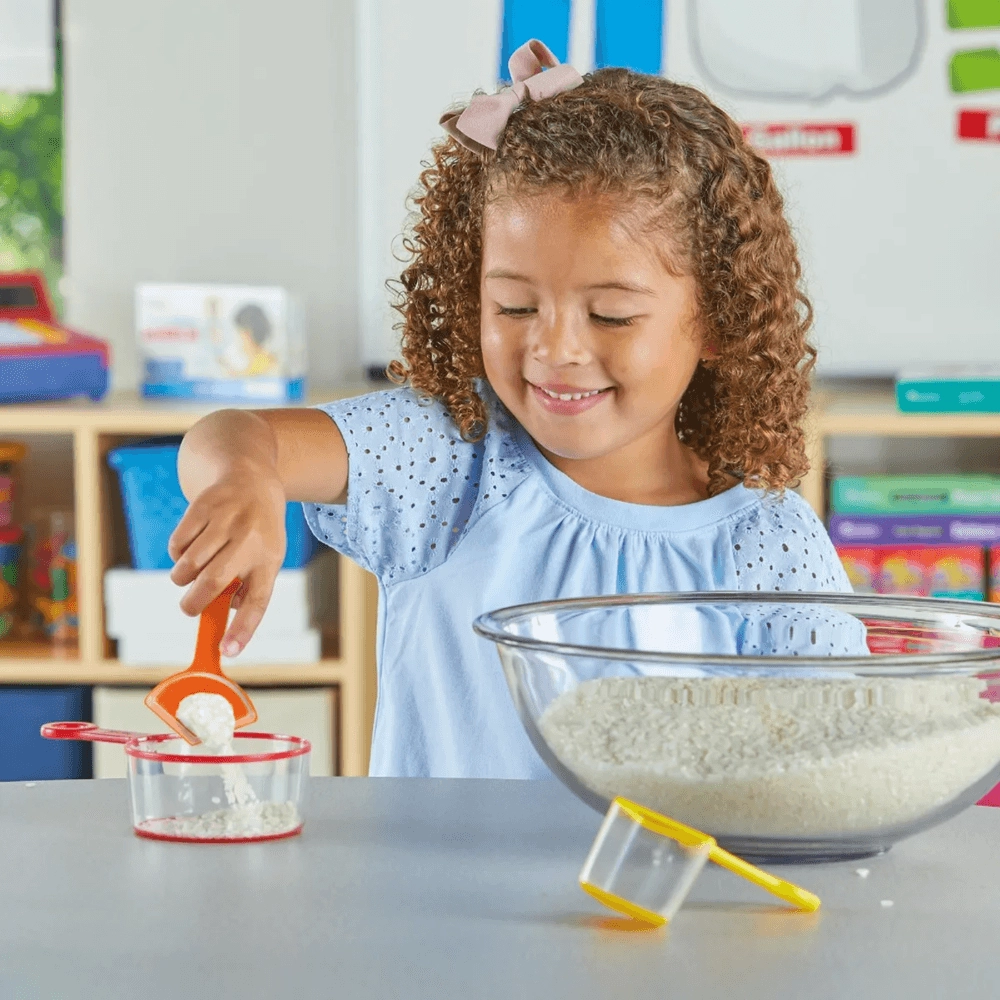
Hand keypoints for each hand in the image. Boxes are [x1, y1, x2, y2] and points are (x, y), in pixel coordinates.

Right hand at [168, 465, 286, 655]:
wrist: (252, 477)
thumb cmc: (257, 531)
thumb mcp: (265, 557)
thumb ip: (247, 589)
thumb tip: (221, 619)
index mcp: (269, 559)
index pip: (258, 600)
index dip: (243, 628)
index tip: (227, 651)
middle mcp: (250, 540)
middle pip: (214, 582)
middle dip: (193, 603)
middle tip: (188, 609)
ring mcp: (226, 521)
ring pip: (189, 565)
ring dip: (182, 578)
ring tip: (190, 574)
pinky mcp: (203, 507)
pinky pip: (177, 545)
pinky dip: (176, 554)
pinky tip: (189, 547)